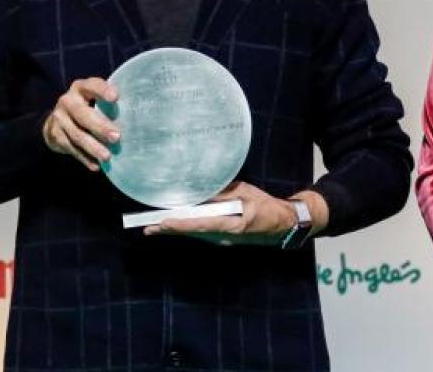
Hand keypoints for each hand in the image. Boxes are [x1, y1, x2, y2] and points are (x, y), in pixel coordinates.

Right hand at [42, 78, 118, 170]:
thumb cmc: (86, 109)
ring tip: (107, 156)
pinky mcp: (55, 135)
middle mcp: (67, 101)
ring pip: (77, 135)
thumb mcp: (93, 100)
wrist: (56, 122)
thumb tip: (136, 120)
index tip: (116, 97)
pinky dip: (85, 158)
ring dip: (93, 147)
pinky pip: (71, 148)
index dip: (102, 90)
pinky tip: (96, 165)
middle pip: (83, 114)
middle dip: (100, 126)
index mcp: (80, 88)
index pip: (92, 85)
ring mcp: (59, 119)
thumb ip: (107, 106)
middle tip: (117, 137)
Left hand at [143, 182, 326, 245]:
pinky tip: (175, 224)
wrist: (285, 225)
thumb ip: (224, 194)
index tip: (164, 222)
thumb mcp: (246, 193)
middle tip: (147, 227)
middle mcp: (225, 237)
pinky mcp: (225, 239)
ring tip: (154, 226)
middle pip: (193, 233)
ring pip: (195, 235)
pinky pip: (202, 234)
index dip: (181, 224)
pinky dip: (187, 228)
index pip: (202, 225)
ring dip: (176, 230)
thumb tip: (202, 192)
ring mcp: (224, 241)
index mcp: (233, 226)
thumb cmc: (266, 207)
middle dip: (170, 230)